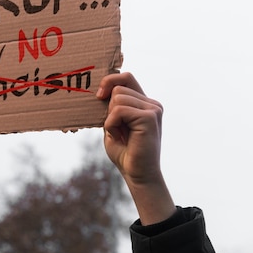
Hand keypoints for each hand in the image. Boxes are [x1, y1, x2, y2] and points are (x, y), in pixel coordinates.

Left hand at [96, 73, 174, 224]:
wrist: (137, 174)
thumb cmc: (124, 152)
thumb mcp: (113, 124)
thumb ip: (111, 108)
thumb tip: (100, 90)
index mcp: (144, 103)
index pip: (126, 77)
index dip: (110, 81)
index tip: (99, 96)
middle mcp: (151, 103)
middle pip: (118, 88)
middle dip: (109, 109)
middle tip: (117, 129)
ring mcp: (153, 109)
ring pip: (117, 98)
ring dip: (110, 119)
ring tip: (120, 134)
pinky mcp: (150, 117)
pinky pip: (119, 110)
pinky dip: (112, 124)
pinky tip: (120, 136)